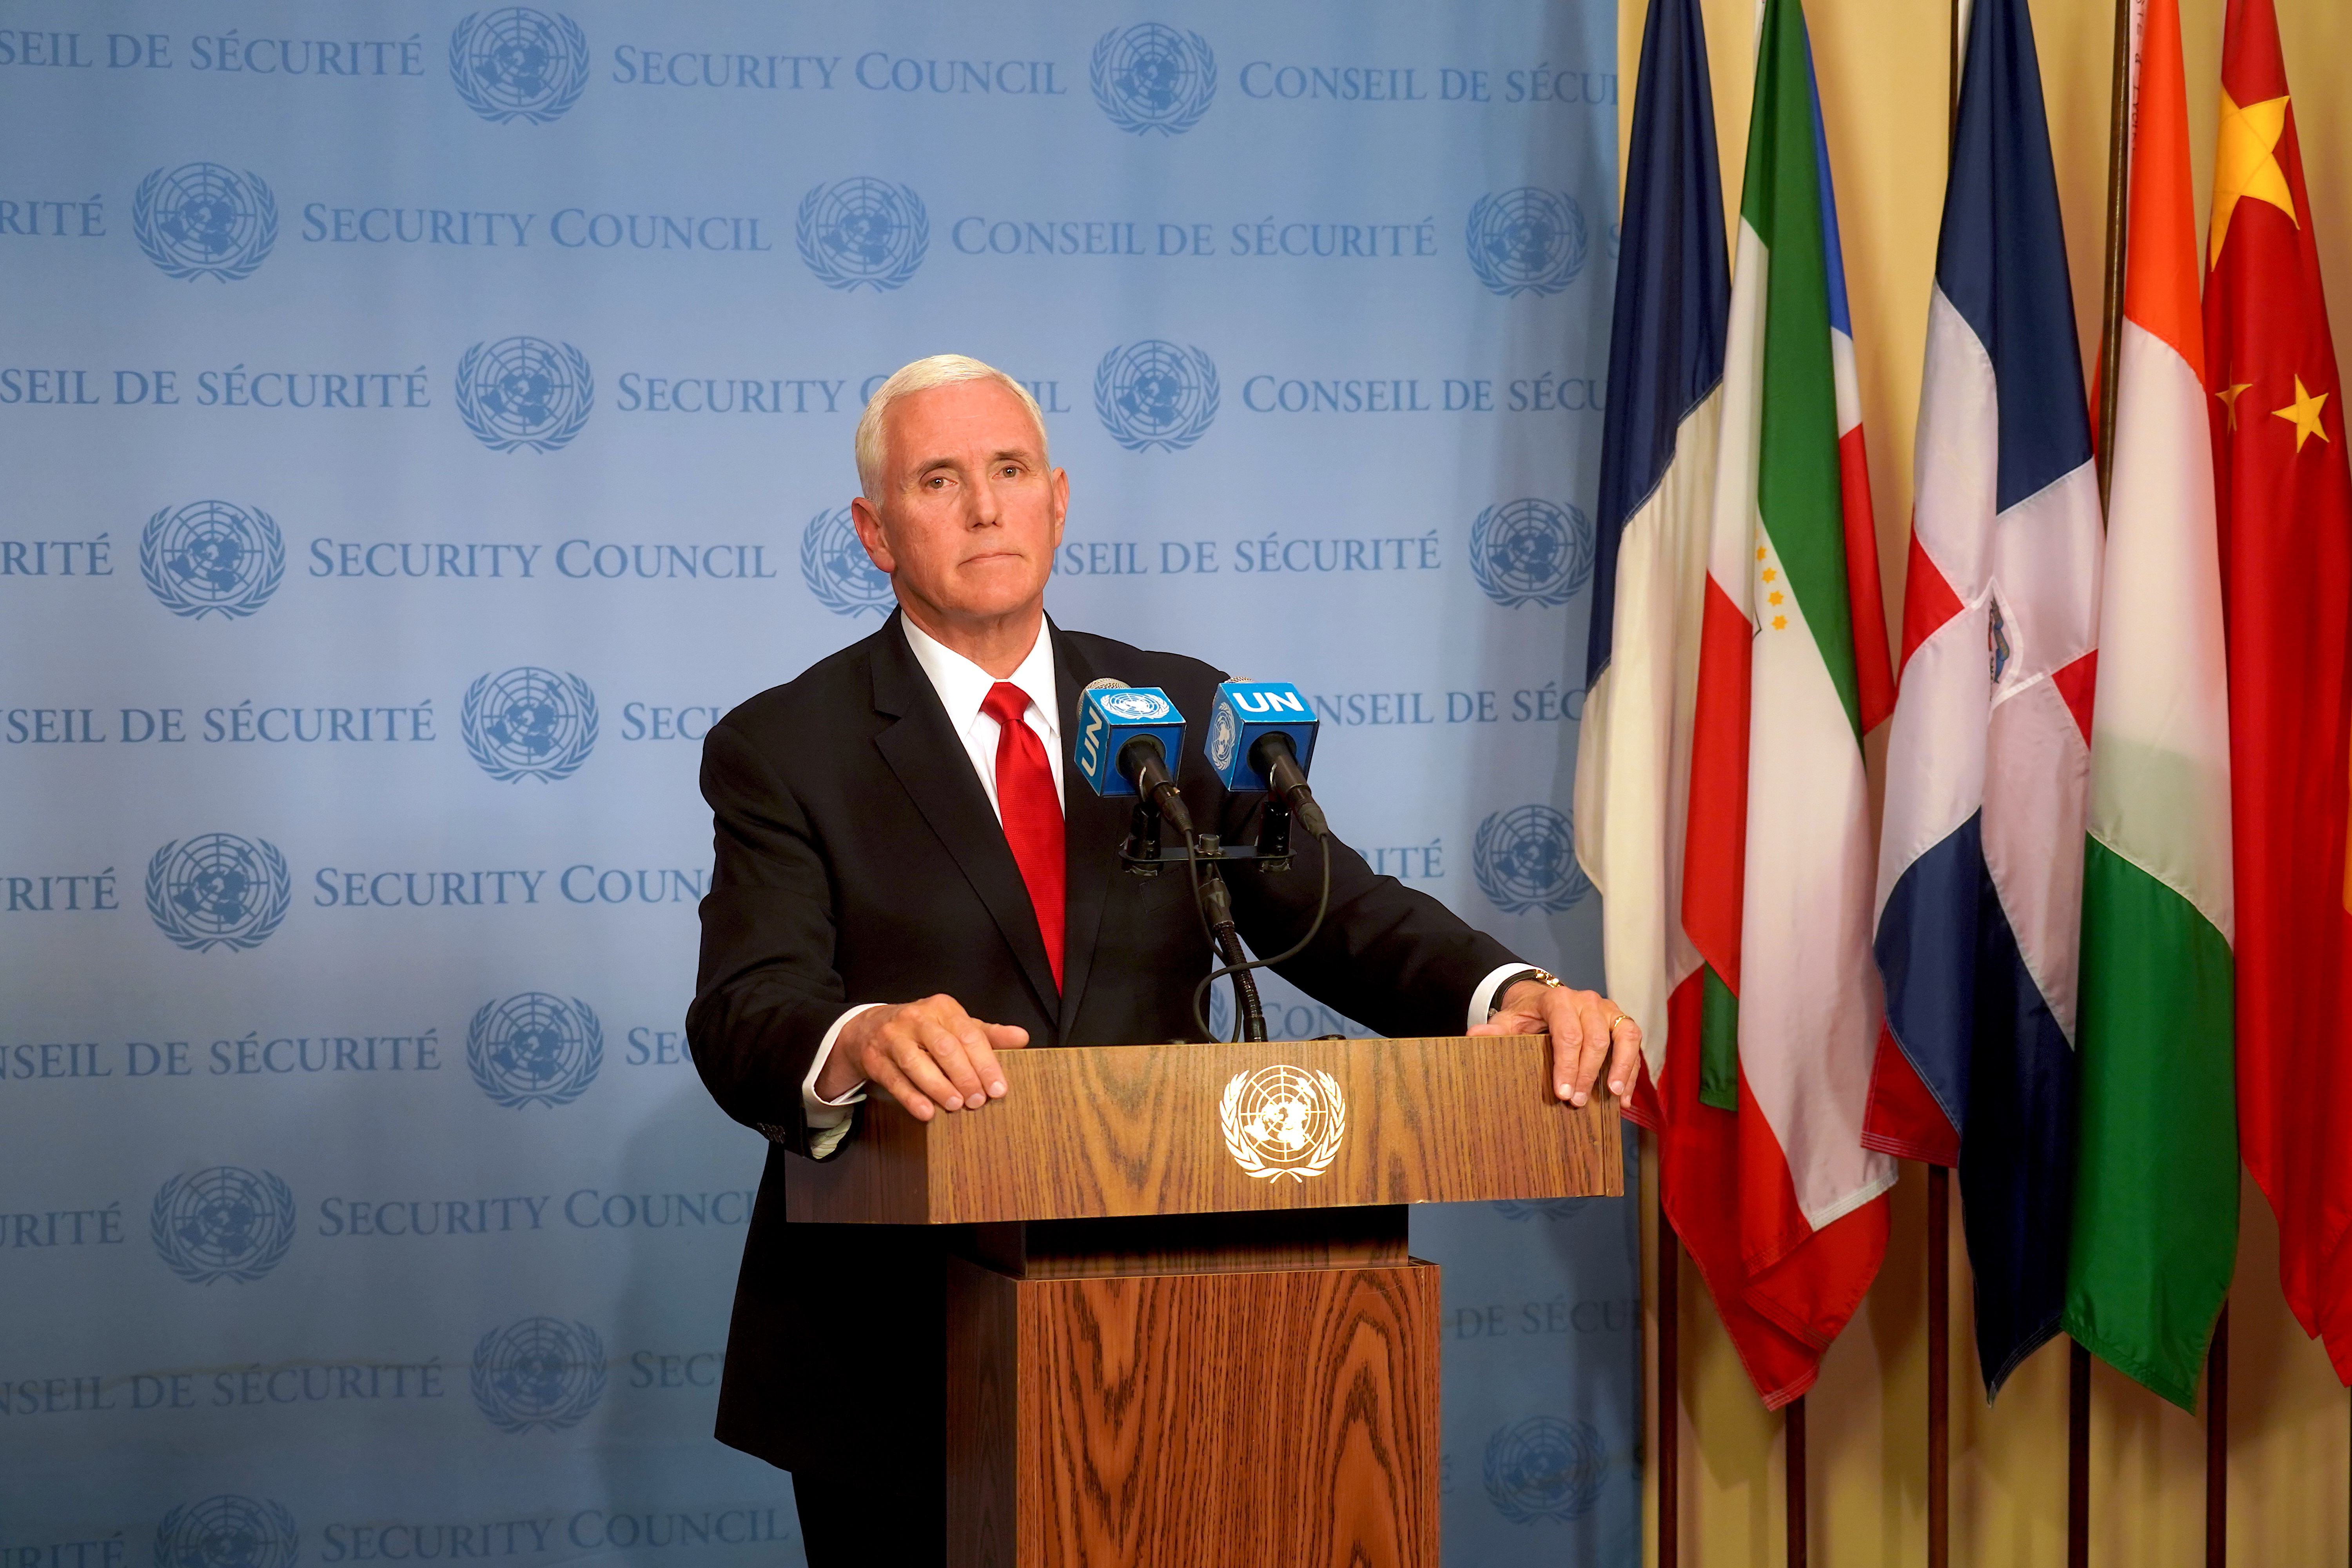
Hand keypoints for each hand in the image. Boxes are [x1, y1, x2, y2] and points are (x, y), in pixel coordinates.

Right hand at [818, 994, 1027, 1121]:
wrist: (871, 1029)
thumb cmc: (924, 1030)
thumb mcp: (956, 1026)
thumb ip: (988, 1034)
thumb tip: (1022, 1038)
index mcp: (943, 1008)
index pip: (969, 1035)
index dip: (986, 1063)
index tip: (998, 1089)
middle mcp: (917, 1018)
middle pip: (944, 1047)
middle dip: (964, 1075)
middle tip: (978, 1100)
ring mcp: (893, 1037)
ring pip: (916, 1062)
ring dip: (939, 1086)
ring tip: (957, 1105)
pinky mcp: (875, 1058)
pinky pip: (894, 1079)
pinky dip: (911, 1097)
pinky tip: (927, 1112)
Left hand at [1467, 979, 1641, 1108]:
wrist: (1545, 999)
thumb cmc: (1527, 1015)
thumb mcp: (1508, 1020)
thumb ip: (1494, 1030)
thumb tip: (1475, 1036)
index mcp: (1559, 999)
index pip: (1568, 1034)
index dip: (1567, 1065)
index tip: (1561, 1093)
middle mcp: (1588, 1001)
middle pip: (1596, 1039)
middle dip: (1588, 1074)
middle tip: (1576, 1102)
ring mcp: (1608, 1009)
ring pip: (1624, 1035)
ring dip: (1621, 1068)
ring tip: (1614, 1096)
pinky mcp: (1621, 1021)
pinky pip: (1634, 1044)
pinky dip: (1631, 1070)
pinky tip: (1623, 1097)